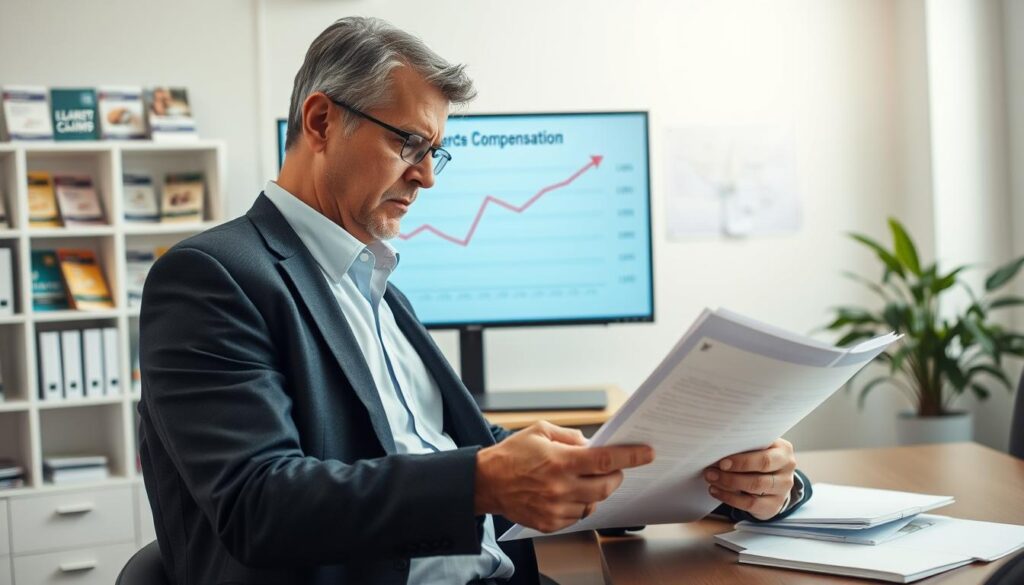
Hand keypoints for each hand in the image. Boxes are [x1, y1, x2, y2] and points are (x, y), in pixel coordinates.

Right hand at [474, 421, 653, 532]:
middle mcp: (560, 487)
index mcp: (561, 461)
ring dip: (595, 491)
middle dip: (616, 476)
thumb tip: (593, 444)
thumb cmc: (511, 455)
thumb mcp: (540, 431)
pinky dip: (579, 504)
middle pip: (606, 486)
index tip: (647, 453)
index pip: (606, 460)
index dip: (631, 456)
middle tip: (612, 469)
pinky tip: (566, 493)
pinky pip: (577, 516)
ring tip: (580, 480)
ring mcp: (556, 508)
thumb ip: (570, 437)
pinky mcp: (549, 523)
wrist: (485, 483)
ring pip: (593, 503)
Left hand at [704, 438, 796, 520]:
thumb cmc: (760, 457)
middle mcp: (787, 470)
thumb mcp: (758, 447)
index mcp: (783, 451)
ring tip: (711, 479)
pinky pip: (750, 504)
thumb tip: (718, 448)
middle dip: (731, 475)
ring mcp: (782, 490)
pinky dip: (729, 498)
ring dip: (728, 484)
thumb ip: (745, 445)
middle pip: (759, 476)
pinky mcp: (773, 505)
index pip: (764, 458)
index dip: (742, 461)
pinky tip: (716, 491)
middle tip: (710, 472)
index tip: (721, 462)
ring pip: (754, 489)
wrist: (774, 480)